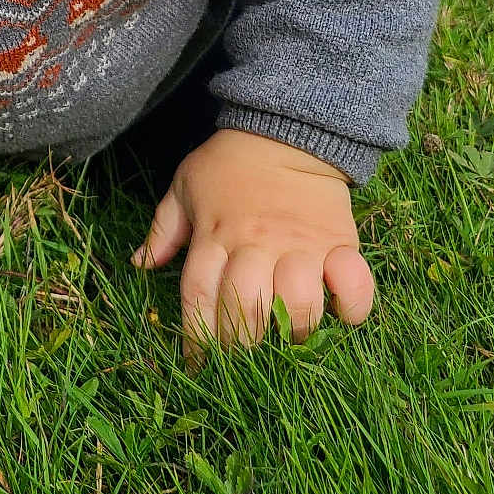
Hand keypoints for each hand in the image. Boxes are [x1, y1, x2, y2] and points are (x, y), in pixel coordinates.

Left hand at [130, 127, 374, 364]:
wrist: (287, 128)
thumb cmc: (230, 163)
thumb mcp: (186, 185)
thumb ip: (164, 228)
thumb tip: (140, 264)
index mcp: (215, 235)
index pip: (199, 297)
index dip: (196, 338)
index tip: (198, 365)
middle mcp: (256, 244)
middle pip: (247, 308)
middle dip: (243, 342)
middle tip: (246, 351)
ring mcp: (300, 245)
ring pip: (298, 302)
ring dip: (293, 328)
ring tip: (289, 332)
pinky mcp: (339, 242)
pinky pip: (353, 283)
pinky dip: (352, 305)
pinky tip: (342, 314)